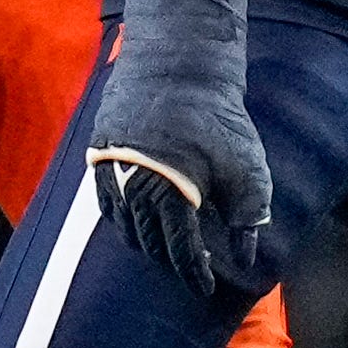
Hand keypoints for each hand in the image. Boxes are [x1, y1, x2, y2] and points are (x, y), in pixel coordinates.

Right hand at [87, 0, 275, 301]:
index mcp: (170, 196)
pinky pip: (105, 201)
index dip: (194, 273)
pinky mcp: (99, 151)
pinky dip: (121, 218)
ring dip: (144, 242)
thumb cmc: (218, 116)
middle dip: (169, 260)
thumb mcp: (247, 169)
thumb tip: (246, 256)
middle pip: (148, 243)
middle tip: (187, 267)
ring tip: (164, 246)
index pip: (180, 252)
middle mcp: (133, 188)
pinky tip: (138, 218)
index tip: (205, 287)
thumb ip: (248, 217)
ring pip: (123, 226)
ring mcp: (111, 170)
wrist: (177, 61)